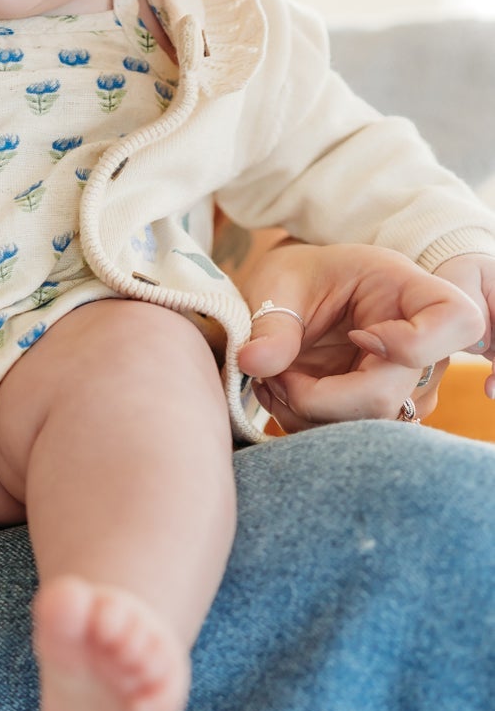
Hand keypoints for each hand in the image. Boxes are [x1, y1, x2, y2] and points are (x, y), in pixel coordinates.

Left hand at [237, 242, 486, 430]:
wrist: (299, 292)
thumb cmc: (300, 275)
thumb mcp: (281, 283)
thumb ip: (272, 323)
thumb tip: (253, 364)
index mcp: (410, 292)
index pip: (457, 322)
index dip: (410, 343)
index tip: (357, 334)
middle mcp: (423, 345)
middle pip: (386, 397)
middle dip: (315, 397)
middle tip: (272, 370)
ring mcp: (408, 384)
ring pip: (363, 427)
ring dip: (303, 413)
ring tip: (270, 376)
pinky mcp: (383, 410)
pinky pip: (347, 435)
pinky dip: (304, 421)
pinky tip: (280, 391)